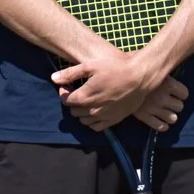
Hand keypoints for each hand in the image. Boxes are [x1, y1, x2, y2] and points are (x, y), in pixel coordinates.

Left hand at [52, 43, 171, 131]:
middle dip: (72, 101)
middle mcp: (92, 110)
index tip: (68, 84)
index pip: (65, 100)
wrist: (140, 77)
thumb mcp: (90, 65)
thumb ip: (70, 73)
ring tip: (87, 99)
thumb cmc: (115, 67)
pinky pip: (96, 127)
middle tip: (78, 90)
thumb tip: (53, 78)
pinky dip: (92, 121)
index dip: (63, 91)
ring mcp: (103, 117)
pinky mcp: (114, 120)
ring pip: (83, 121)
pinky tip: (96, 110)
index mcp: (84, 97)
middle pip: (73, 111)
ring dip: (82, 111)